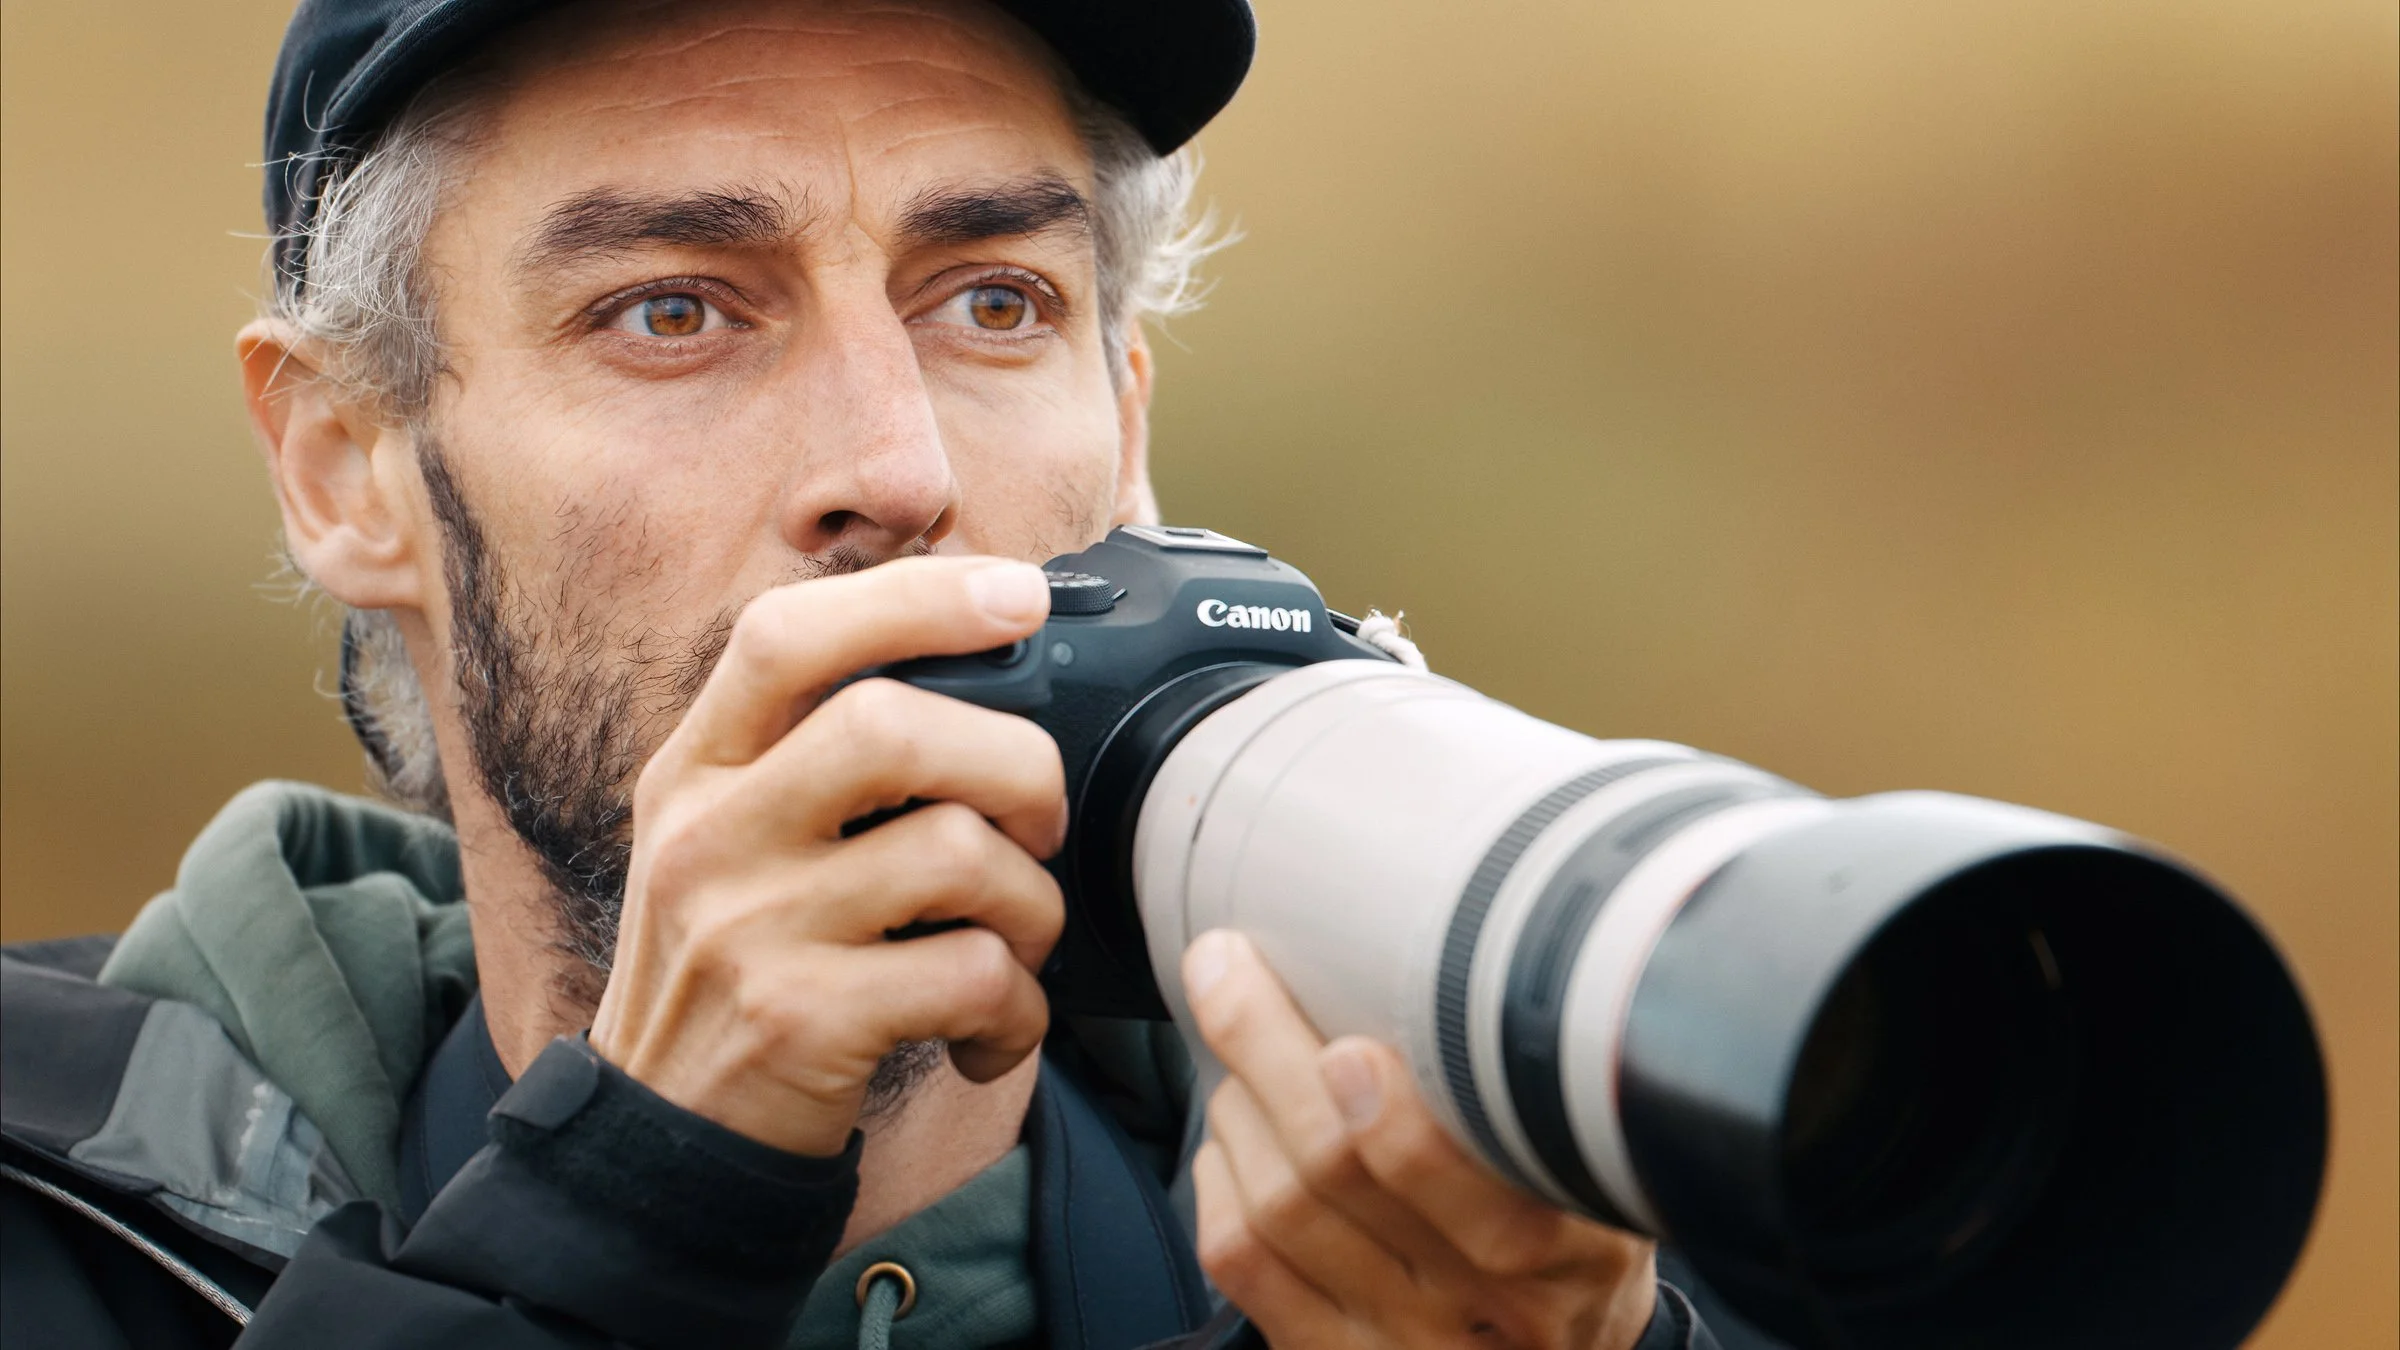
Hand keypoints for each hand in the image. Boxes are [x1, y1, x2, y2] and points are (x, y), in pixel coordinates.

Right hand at [589, 556, 1066, 1156]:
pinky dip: (1019, 1008)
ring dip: (1033, 904)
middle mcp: (707, 834)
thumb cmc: (738, 971)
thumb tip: (978, 657)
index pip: (785, 636)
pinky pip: (970, 974)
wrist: (663, 1144)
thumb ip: (814, 755)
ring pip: (954, 851)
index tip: (1016, 594)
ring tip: (1021, 945)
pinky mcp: (801, 1021)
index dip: (914, 597)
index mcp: (695, 769)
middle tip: (1039, 822)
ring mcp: (748, 928)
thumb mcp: (730, 841)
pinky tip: (994, 1032)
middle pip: (890, 725)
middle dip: (1014, 763)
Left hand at [1184, 931, 1658, 1349]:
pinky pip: (1243, 1263)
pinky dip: (1220, 1177)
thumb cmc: (1581, 1233)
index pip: (1492, 1215)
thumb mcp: (1612, 1169)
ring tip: (1245, 1047)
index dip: (1404, 1133)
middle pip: (1340, 1179)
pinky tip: (1237, 1136)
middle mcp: (1485, 1314)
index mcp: (1579, 1257)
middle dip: (1267, 1052)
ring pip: (1278, 1210)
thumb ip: (1556, 1085)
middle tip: (1228, 967)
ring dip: (1241, 1104)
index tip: (1351, 1049)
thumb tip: (1467, 944)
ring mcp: (1400, 1344)